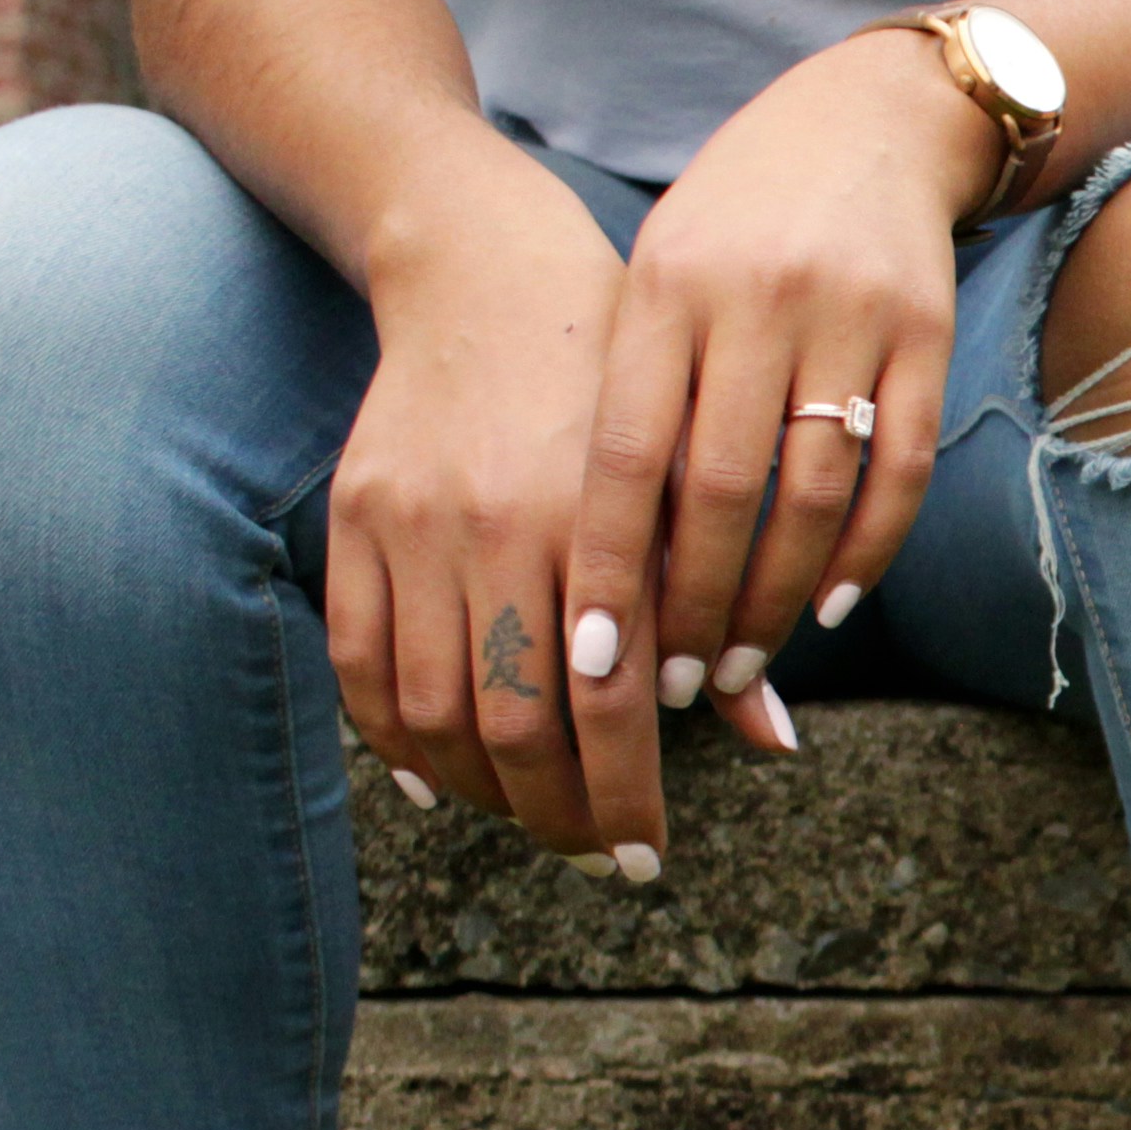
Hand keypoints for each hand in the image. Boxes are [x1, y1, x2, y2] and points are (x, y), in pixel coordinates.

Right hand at [323, 171, 655, 864]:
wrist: (486, 272)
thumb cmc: (617, 387)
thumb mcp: (681, 483)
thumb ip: (716, 612)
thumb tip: (776, 745)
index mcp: (595, 517)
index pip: (606, 701)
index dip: (624, 795)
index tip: (648, 856)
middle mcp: (497, 524)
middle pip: (515, 721)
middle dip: (559, 814)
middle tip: (598, 856)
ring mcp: (413, 523)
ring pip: (431, 708)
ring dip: (481, 791)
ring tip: (531, 819)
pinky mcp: (354, 517)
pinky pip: (357, 662)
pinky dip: (394, 738)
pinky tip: (439, 777)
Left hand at [566, 31, 972, 778]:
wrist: (871, 118)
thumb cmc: (736, 219)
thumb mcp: (661, 274)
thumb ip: (636, 394)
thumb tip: (612, 560)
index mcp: (669, 286)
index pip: (628, 454)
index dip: (610, 564)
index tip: (591, 662)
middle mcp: (758, 301)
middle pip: (724, 490)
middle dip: (696, 605)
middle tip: (674, 689)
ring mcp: (852, 318)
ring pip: (815, 493)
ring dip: (779, 597)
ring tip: (745, 665)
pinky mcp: (929, 337)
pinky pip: (900, 471)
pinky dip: (867, 551)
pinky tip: (832, 604)